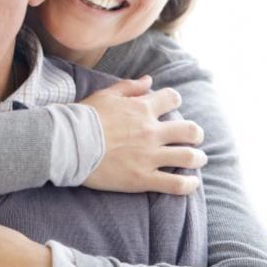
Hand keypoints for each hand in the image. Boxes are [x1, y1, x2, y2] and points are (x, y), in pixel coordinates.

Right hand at [80, 75, 206, 194]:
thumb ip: (129, 87)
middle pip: (190, 130)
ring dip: (197, 158)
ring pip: (189, 157)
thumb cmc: (84, 118)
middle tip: (194, 138)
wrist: (68, 144)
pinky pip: (175, 184)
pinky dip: (188, 185)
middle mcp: (151, 131)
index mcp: (142, 109)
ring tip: (198, 160)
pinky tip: (191, 183)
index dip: (175, 102)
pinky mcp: (143, 178)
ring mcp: (149, 156)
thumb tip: (149, 80)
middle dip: (196, 134)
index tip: (172, 108)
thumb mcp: (106, 95)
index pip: (173, 99)